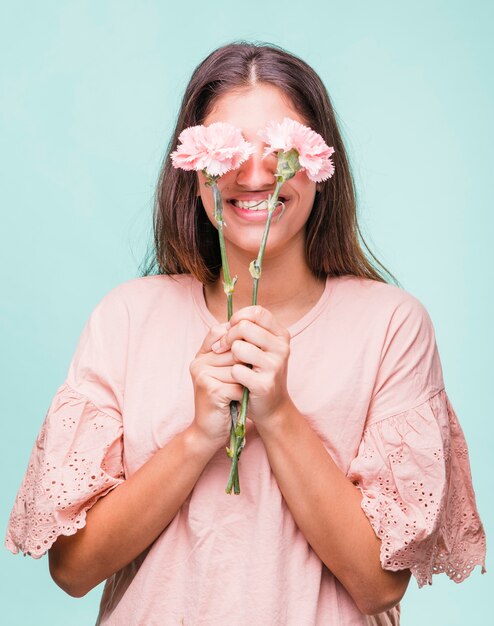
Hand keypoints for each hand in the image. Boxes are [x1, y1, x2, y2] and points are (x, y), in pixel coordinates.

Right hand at [189, 323, 243, 452]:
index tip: (248, 356)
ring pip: (239, 368)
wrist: (209, 431)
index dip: (239, 341)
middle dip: (246, 365)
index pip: (222, 332)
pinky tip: (239, 400)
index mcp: (202, 355)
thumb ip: (232, 353)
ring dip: (246, 381)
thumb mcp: (225, 373)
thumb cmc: (222, 399)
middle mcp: (199, 362)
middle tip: (248, 378)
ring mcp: (203, 376)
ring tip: (242, 389)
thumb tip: (252, 331)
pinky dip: (244, 394)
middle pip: (235, 350)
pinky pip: (239, 385)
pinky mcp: (211, 390)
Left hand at [211, 306, 291, 426]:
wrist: (271, 406)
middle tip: (221, 348)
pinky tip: (236, 380)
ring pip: (239, 348)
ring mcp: (275, 366)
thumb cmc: (259, 372)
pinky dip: (232, 374)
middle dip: (228, 337)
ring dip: (229, 356)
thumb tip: (222, 325)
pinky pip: (236, 370)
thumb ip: (245, 331)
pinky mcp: (265, 384)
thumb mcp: (258, 348)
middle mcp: (282, 348)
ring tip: (233, 364)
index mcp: (281, 335)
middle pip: (244, 327)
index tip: (230, 329)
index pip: (257, 312)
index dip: (238, 317)